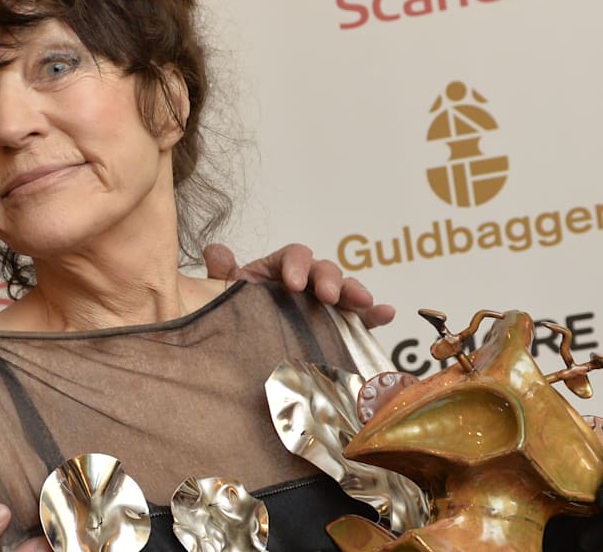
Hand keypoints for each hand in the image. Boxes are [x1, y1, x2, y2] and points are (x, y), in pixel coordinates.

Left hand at [203, 243, 394, 327]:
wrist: (247, 352)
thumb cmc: (238, 318)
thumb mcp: (227, 297)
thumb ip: (223, 275)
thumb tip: (215, 250)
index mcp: (280, 269)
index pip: (294, 255)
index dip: (296, 264)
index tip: (292, 283)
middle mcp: (307, 282)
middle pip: (325, 269)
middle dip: (329, 279)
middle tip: (326, 296)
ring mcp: (326, 303)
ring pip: (345, 289)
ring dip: (355, 292)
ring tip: (364, 302)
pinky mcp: (341, 326)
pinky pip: (362, 317)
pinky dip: (376, 314)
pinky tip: (387, 313)